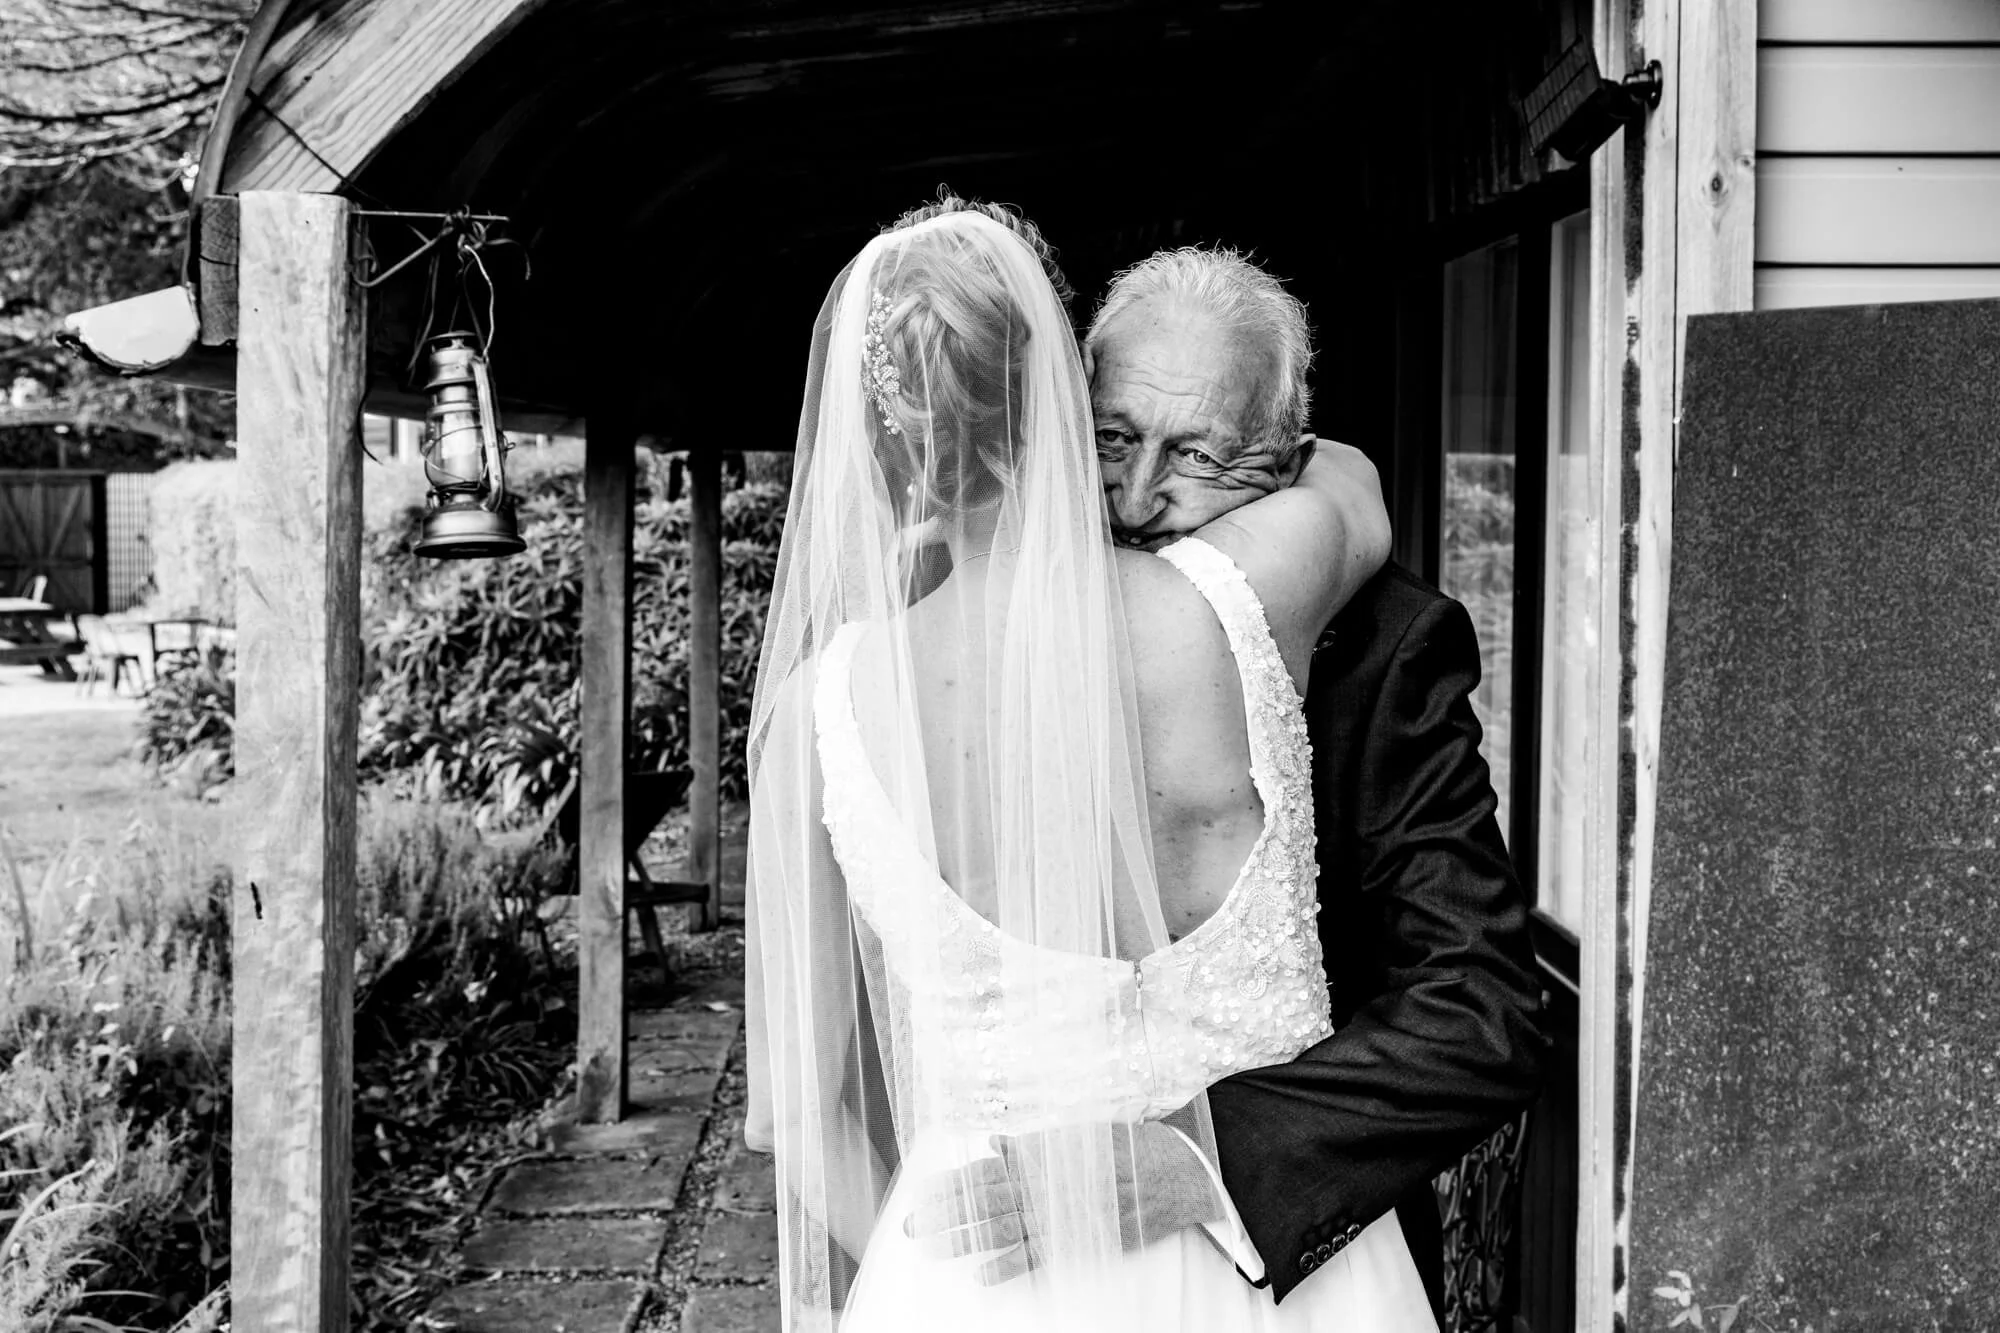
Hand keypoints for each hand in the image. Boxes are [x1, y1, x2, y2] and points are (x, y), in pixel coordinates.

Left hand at [901, 1120, 1222, 1284]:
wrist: (1170, 1174)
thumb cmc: (1124, 1149)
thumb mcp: (1076, 1135)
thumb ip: (1032, 1144)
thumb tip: (994, 1143)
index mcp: (1039, 1158)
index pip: (983, 1172)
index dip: (951, 1184)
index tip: (921, 1193)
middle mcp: (1042, 1186)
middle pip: (982, 1201)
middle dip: (945, 1213)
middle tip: (911, 1226)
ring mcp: (1056, 1216)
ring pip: (999, 1229)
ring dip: (963, 1239)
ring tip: (931, 1248)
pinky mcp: (1075, 1239)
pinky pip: (1035, 1256)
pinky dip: (1007, 1265)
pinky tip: (981, 1276)